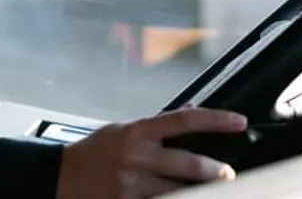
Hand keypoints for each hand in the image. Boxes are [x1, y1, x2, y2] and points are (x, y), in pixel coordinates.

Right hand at [55, 107, 247, 198]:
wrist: (63, 178)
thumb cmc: (94, 152)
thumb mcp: (122, 130)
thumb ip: (155, 126)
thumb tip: (188, 111)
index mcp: (137, 132)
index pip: (184, 120)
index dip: (215, 120)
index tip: (238, 121)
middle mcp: (138, 157)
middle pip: (189, 163)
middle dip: (216, 170)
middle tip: (228, 173)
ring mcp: (135, 185)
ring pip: (182, 191)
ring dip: (201, 191)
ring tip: (214, 190)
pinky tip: (185, 196)